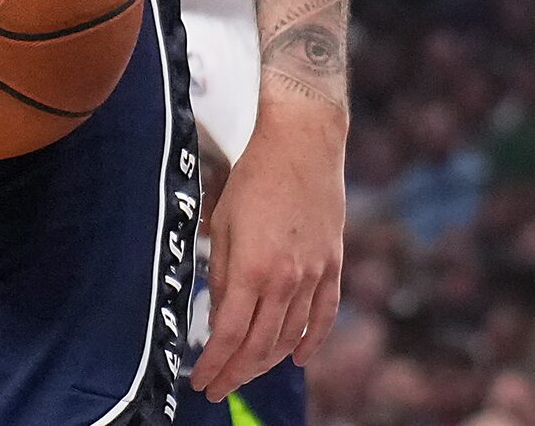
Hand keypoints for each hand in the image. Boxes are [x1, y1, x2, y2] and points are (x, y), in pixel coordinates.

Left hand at [192, 109, 343, 401]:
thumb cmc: (254, 179)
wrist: (303, 146)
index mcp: (253, 269)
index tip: (200, 381)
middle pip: (260, 346)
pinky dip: (311, 342)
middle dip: (235, 372)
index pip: (229, 335)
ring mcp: (315, 276)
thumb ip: (223, 275)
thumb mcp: (223, 225)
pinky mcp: (333, 267)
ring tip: (245, 372)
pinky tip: (298, 358)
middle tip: (217, 386)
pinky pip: (323, 317)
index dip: (214, 364)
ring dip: (266, 362)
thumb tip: (218, 315)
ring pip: (291, 337)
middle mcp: (287, 281)